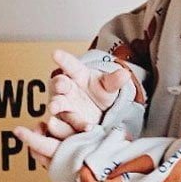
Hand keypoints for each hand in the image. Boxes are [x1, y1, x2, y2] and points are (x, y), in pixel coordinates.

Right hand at [12, 50, 131, 169]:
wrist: (100, 114)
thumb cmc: (101, 93)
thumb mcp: (109, 86)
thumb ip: (114, 81)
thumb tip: (125, 74)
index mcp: (77, 74)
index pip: (71, 65)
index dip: (63, 59)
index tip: (55, 52)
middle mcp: (66, 89)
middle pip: (59, 84)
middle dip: (59, 84)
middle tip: (61, 84)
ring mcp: (63, 106)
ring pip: (57, 105)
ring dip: (55, 106)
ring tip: (54, 108)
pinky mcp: (63, 124)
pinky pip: (60, 125)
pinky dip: (60, 127)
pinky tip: (65, 129)